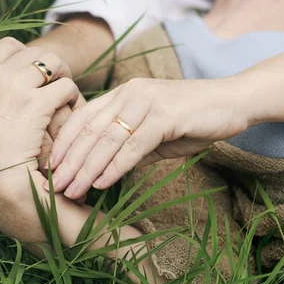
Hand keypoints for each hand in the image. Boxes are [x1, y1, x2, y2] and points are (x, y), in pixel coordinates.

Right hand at [0, 37, 79, 211]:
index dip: (29, 58)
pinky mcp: (35, 104)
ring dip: (64, 77)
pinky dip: (73, 98)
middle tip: (58, 87)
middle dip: (51, 66)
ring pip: (53, 63)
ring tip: (66, 98)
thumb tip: (6, 79)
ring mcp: (14, 87)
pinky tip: (71, 112)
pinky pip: (66, 87)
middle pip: (36, 52)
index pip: (9, 47)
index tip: (38, 76)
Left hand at [45, 77, 249, 200]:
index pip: (83, 117)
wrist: (233, 102)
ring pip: (107, 137)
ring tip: (72, 190)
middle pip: (90, 129)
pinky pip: (133, 144)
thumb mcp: (153, 133)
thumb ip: (128, 146)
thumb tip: (102, 171)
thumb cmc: (192, 120)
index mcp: (123, 94)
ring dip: (87, 167)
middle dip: (69, 160)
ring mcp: (147, 101)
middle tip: (54, 185)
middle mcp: (130, 93)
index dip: (63, 142)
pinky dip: (115, 165)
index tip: (49, 167)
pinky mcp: (166, 114)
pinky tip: (101, 183)